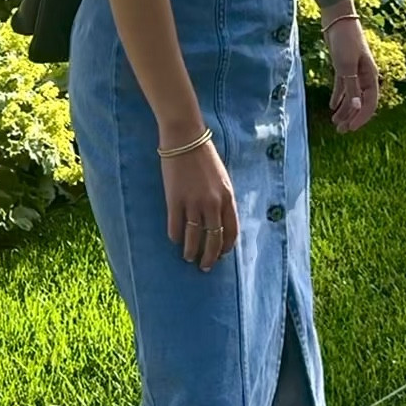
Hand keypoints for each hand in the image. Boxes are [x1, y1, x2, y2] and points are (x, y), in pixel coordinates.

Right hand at [161, 140, 238, 270]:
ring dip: (191, 251)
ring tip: (188, 257)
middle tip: (204, 266)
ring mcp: (193, 203)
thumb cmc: (204, 156)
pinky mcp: (174, 200)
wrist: (184, 138)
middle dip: (209, 257)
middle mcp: (212, 204)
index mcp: (227, 197)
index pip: (231, 232)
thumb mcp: (222, 178)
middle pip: (213, 240)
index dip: (226, 247)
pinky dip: (175, 237)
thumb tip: (219, 221)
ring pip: (194, 238)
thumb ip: (222, 199)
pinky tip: (175, 240)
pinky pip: (175, 226)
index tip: (220, 255)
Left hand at [325, 17, 379, 131]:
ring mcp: (354, 71)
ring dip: (344, 109)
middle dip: (351, 117)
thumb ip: (352, 86)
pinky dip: (338, 96)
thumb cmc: (345, 40)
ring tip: (335, 122)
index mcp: (371, 76)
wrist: (337, 18)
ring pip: (351, 95)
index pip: (370, 103)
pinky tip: (332, 106)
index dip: (361, 117)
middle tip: (340, 131)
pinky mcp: (343, 66)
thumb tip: (357, 107)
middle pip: (360, 101)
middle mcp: (365, 75)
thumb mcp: (347, 66)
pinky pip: (343, 86)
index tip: (351, 129)